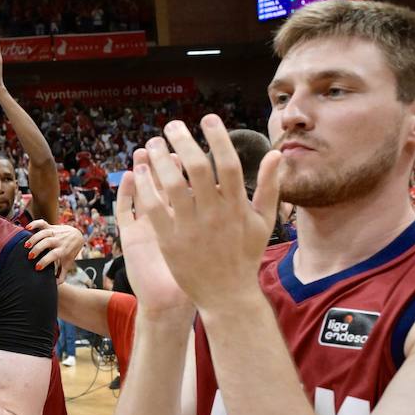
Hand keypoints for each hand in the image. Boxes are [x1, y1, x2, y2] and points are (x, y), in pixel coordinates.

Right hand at [23, 220, 83, 274]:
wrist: (77, 236)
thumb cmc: (70, 251)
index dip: (45, 261)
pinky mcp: (50, 227)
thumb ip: (62, 274)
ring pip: (43, 233)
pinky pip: (42, 223)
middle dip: (38, 249)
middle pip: (47, 242)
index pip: (54, 255)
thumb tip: (56, 285)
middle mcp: (58, 240)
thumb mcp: (67, 263)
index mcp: (62, 250)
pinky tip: (27, 228)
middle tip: (29, 256)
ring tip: (25, 246)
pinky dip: (35, 223)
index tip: (37, 267)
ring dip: (34, 238)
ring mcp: (54, 233)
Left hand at [122, 115, 280, 315]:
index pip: (228, 163)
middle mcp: (214, 213)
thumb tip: (276, 154)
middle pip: (197, 167)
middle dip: (183, 141)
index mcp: (237, 206)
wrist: (227, 295)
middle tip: (171, 126)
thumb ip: (269, 187)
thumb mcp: (263, 222)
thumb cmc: (245, 256)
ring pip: (172, 184)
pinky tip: (139, 171)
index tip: (207, 119)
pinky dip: (145, 187)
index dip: (218, 137)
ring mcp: (191, 227)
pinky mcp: (170, 241)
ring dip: (161, 160)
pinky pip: (154, 208)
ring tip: (153, 143)